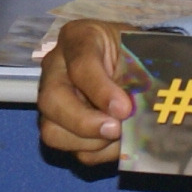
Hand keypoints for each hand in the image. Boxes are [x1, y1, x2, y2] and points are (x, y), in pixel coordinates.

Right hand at [37, 20, 138, 164]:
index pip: (81, 64)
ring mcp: (54, 102)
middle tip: (116, 129)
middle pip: (52, 100)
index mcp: (77, 38)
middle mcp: (56, 69)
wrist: (135, 62)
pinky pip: (73, 150)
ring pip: (53, 132)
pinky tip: (117, 142)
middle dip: (84, 122)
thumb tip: (135, 112)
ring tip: (120, 135)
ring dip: (91, 142)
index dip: (101, 91)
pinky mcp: (62, 128)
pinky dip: (98, 153)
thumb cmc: (136, 51)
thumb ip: (138, 73)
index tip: (124, 108)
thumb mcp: (140, 49)